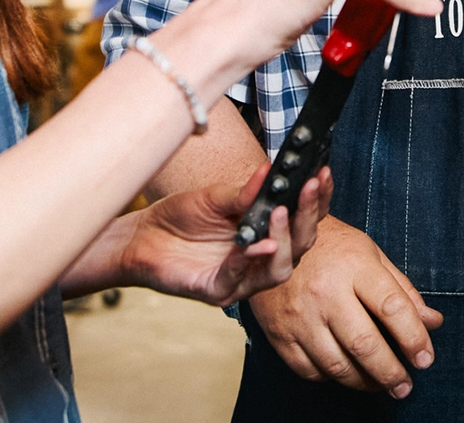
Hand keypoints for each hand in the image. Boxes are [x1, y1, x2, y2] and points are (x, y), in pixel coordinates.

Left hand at [108, 163, 332, 307]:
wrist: (141, 237)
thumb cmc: (179, 216)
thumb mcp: (214, 197)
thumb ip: (244, 192)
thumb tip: (271, 171)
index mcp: (266, 230)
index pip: (302, 217)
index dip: (316, 199)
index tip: (322, 174)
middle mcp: (260, 256)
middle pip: (301, 244)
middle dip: (307, 215)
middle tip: (307, 187)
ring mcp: (242, 278)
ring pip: (280, 269)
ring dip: (284, 241)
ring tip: (279, 213)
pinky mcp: (218, 292)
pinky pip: (239, 279)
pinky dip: (247, 260)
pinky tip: (252, 243)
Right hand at [247, 217, 442, 397]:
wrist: (272, 238)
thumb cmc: (329, 246)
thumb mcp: (370, 254)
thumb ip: (402, 290)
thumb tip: (432, 322)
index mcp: (354, 266)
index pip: (392, 308)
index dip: (414, 338)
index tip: (425, 359)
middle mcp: (326, 292)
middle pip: (364, 344)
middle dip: (391, 372)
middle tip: (405, 386)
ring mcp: (300, 316)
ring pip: (337, 365)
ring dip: (364, 382)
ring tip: (380, 384)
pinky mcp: (279, 333)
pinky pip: (309, 370)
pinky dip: (331, 377)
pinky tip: (345, 371)